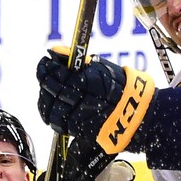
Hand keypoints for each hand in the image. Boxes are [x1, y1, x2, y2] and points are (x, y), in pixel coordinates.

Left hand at [36, 47, 156, 152]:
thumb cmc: (121, 87)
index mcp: (87, 82)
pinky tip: (52, 105)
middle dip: (45, 80)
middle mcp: (81, 101)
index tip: (46, 62)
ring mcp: (78, 118)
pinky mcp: (78, 130)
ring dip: (45, 98)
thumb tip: (55, 50)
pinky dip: (50, 113)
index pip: (57, 74)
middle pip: (52, 90)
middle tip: (44, 72)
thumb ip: (76, 59)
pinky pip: (57, 122)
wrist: (136, 114)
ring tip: (47, 90)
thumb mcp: (101, 67)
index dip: (48, 68)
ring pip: (50, 108)